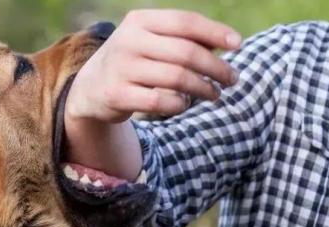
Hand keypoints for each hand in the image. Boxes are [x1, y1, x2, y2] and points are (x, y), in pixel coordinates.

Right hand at [65, 10, 241, 180]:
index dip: (215, 32)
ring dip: (204, 88)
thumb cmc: (134, 60)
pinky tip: (185, 104)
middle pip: (186, 53)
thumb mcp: (151, 41)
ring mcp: (121, 68)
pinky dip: (180, 105)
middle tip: (232, 79)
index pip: (185, 22)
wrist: (90, 87)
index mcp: (139, 21)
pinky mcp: (117, 94)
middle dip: (216, 67)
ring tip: (214, 94)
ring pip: (177, 78)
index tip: (238, 45)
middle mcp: (128, 41)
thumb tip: (229, 42)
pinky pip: (161, 101)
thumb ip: (184, 38)